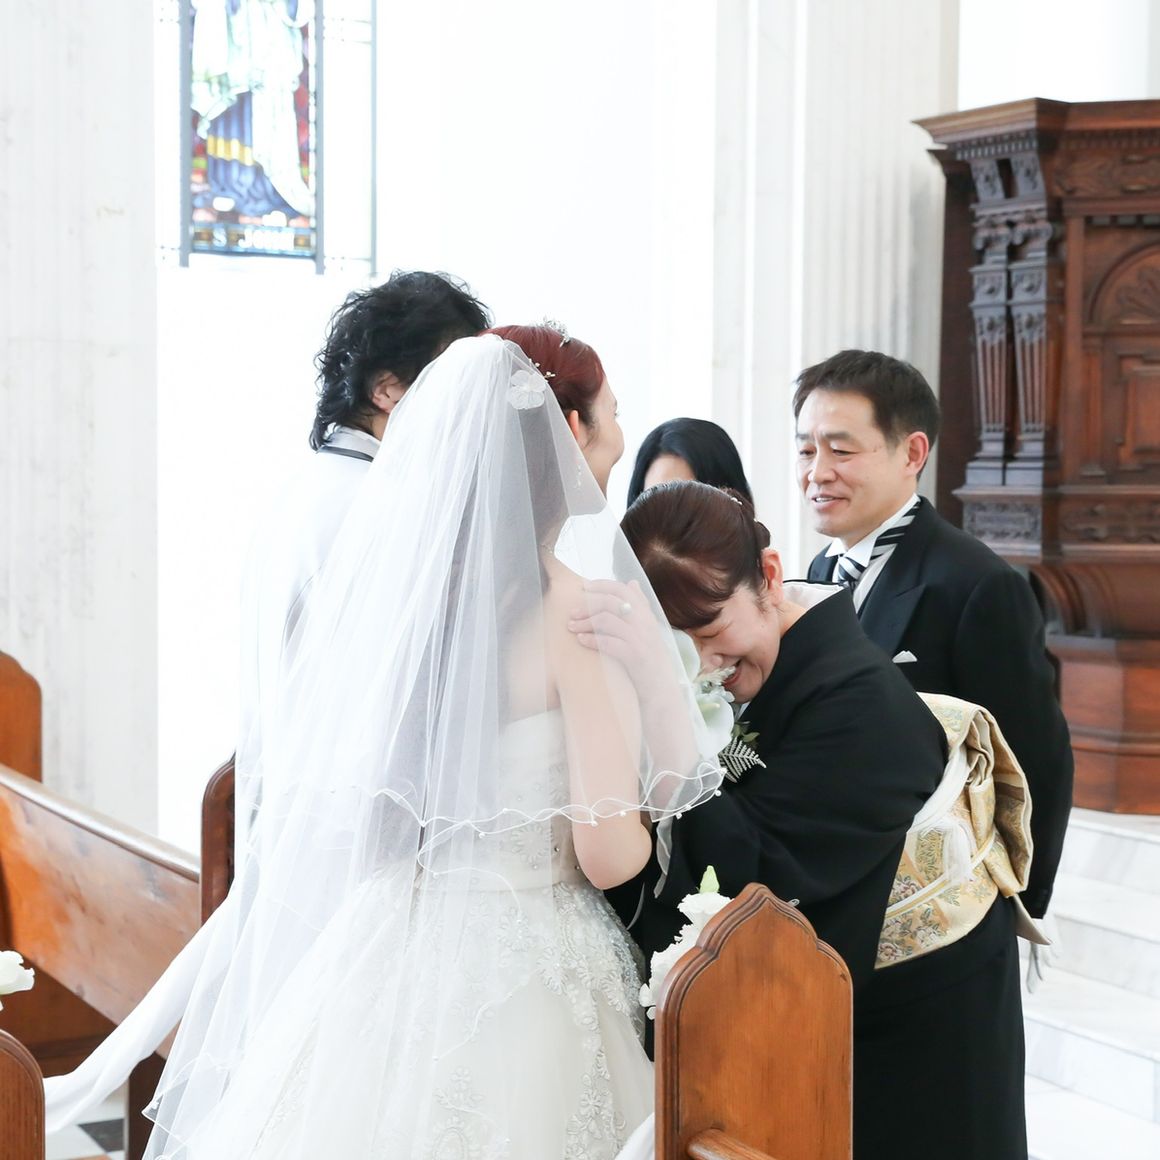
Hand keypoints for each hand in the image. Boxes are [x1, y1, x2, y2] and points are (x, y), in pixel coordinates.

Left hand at [568, 580, 671, 705]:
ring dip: (585, 622)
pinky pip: (609, 643)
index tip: (583, 588)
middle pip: (611, 602)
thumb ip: (640, 606)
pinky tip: (581, 641)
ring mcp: (641, 639)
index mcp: (646, 615)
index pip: (623, 589)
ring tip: (571, 627)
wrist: (663, 692)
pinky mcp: (636, 657)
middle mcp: (645, 623)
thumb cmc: (650, 661)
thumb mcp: (648, 630)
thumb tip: (632, 582)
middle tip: (571, 613)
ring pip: (607, 620)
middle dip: (587, 605)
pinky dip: (592, 640)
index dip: (601, 585)